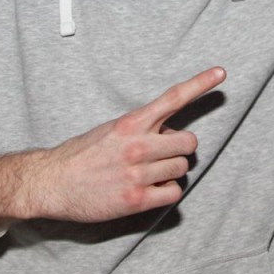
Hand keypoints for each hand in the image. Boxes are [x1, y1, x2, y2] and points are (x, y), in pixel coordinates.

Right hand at [19, 67, 225, 223]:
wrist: (52, 182)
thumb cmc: (82, 154)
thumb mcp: (111, 129)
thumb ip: (141, 128)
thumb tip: (169, 133)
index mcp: (131, 123)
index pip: (173, 98)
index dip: (200, 84)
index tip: (221, 73)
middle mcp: (137, 146)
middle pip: (189, 142)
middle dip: (180, 148)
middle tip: (163, 153)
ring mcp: (138, 174)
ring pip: (182, 169)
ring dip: (170, 171)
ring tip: (147, 173)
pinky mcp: (136, 200)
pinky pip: (173, 193)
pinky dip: (166, 192)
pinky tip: (150, 190)